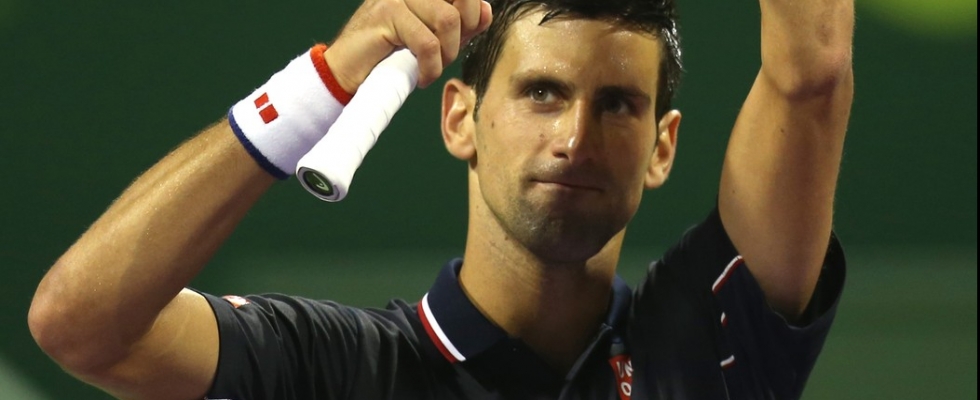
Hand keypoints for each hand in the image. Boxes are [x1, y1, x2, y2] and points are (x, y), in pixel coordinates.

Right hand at [325, 0, 492, 90]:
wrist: (345, 72)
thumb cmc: (387, 56)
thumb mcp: (430, 40)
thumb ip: (458, 25)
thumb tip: (485, 11)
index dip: (473, 14)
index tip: (461, 38)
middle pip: (462, 0)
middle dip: (463, 34)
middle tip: (445, 56)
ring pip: (448, 20)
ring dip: (446, 53)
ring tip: (430, 68)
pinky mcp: (387, 14)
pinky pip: (427, 42)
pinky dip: (430, 67)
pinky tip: (421, 77)